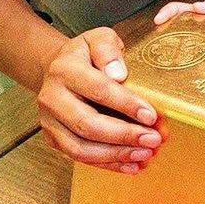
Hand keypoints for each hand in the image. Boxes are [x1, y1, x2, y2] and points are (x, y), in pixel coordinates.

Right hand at [36, 27, 162, 174]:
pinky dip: (108, 164)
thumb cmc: (86, 55)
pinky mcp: (54, 139)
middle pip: (87, 124)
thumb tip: (118, 73)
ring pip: (81, 148)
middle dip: (124, 135)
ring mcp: (50, 122)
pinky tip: (132, 164)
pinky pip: (80, 157)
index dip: (126, 105)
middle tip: (154, 139)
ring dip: (116, 155)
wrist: (58, 68)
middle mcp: (52, 97)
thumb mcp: (99, 38)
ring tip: (146, 154)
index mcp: (64, 70)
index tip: (151, 115)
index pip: (98, 89)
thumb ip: (109, 50)